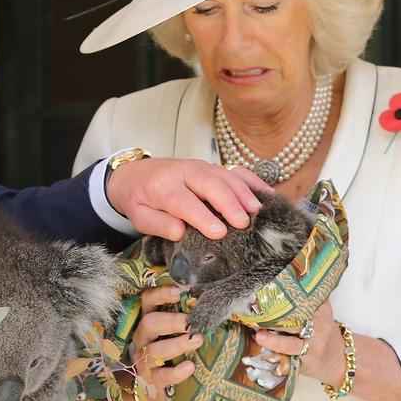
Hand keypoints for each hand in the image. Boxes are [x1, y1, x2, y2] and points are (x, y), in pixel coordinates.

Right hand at [88, 286, 199, 400]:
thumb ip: (186, 320)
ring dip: (177, 344)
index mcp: (148, 321)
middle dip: (172, 320)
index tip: (179, 291)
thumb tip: (211, 305)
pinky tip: (190, 367)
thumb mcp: (173, 333)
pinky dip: (176, 372)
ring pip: (155, 350)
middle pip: (150, 323)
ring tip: (198, 339)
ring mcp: (142, 359)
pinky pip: (161, 376)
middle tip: (192, 322)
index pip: (147, 301)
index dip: (160, 293)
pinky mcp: (149, 380)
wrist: (155, 390)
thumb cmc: (169, 354)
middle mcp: (141, 338)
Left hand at [106, 159, 269, 240]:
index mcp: (162, 186)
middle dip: (228, 202)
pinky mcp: (211, 167)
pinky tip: (267, 193)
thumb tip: (181, 232)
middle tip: (244, 222)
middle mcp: (184, 172)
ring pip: (224, 176)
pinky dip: (251, 180)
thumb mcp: (139, 216)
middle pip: (209, 184)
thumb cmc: (139, 199)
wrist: (134, 174)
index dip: (202, 217)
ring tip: (258, 211)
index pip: (183, 201)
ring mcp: (200, 167)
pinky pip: (234, 171)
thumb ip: (159, 224)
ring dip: (243, 192)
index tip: (218, 233)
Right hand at [253, 301, 344, 385]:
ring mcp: (323, 318)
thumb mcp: (298, 366)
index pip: (291, 345)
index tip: (257, 335)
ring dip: (281, 302)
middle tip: (254, 312)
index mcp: (312, 351)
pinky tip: (283, 287)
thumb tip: (256, 341)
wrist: (340, 357)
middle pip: (293, 322)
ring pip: (299, 306)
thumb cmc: (316, 364)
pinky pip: (308, 296)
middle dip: (272, 317)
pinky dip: (295, 293)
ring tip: (263, 297)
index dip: (274, 340)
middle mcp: (319, 333)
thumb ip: (281, 355)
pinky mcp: (325, 308)